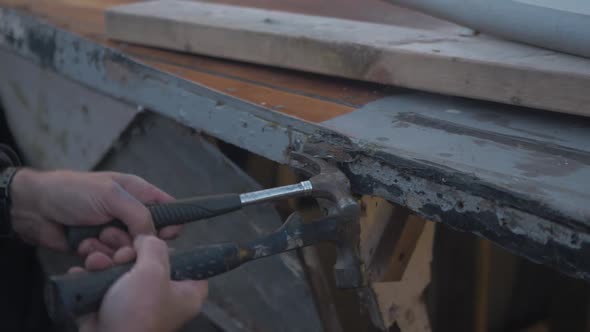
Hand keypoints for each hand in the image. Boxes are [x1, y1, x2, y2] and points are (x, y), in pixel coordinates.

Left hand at [9, 169, 180, 252]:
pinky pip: (109, 261)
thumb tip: (153, 238)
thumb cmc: (73, 191)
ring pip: (129, 253)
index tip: (164, 237)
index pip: (168, 209)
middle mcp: (129, 214)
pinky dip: (98, 258)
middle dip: (134, 244)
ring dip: (112, 252)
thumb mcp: (112, 195)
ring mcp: (114, 232)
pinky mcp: (99, 249)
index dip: (171, 225)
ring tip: (94, 241)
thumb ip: (139, 215)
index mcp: (138, 194)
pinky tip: (84, 247)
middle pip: (149, 238)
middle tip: (115, 239)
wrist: (35, 208)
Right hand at [71, 235, 207, 331]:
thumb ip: (154, 247)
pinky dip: (92, 277)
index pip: (192, 266)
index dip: (176, 252)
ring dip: (106, 262)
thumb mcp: (153, 271)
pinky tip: (82, 271)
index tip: (158, 245)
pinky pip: (104, 286)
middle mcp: (165, 300)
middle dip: (129, 253)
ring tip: (95, 261)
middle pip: (152, 264)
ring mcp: (138, 305)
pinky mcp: (113, 310)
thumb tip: (146, 239)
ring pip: (124, 272)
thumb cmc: (138, 312)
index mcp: (186, 294)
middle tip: (119, 254)